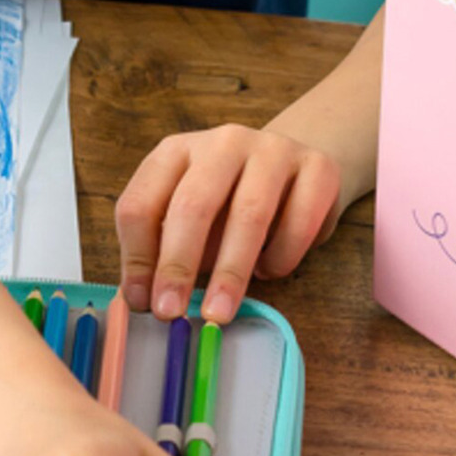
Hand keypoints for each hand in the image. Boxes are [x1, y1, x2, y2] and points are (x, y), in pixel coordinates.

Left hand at [116, 124, 342, 324]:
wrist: (297, 167)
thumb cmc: (231, 202)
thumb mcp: (189, 218)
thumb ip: (166, 250)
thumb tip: (145, 299)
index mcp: (176, 151)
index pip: (142, 203)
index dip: (137, 257)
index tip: (140, 301)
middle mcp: (222, 143)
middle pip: (193, 205)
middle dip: (178, 265)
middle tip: (172, 312)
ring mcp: (272, 149)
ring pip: (249, 214)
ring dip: (230, 272)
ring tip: (220, 311)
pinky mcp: (318, 167)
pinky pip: (299, 221)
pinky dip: (282, 257)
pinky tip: (270, 270)